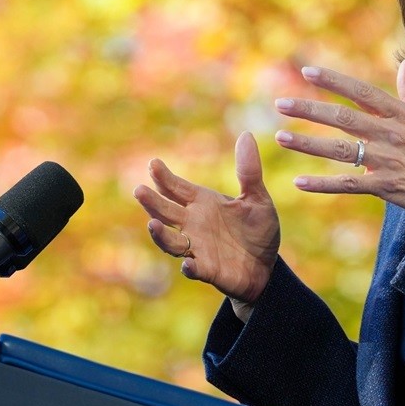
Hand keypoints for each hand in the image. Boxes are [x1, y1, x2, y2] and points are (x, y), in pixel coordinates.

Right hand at [134, 131, 279, 316]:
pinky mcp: (208, 270)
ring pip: (171, 241)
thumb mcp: (258, 198)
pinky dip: (190, 267)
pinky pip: (194, 269)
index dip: (164, 177)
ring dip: (161, 235)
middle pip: (166, 212)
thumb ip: (249, 171)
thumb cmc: (257, 231)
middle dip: (152, 202)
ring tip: (152, 224)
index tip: (154, 163)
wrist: (266, 266)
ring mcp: (198, 248)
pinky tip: (188, 264)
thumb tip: (246, 134)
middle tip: (139, 190)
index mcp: (204, 203)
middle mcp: (194, 224)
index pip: (178, 188)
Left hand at [274, 58, 404, 218]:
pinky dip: (323, 184)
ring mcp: (387, 160)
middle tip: (281, 104)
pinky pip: (348, 184)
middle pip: (343, 118)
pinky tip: (300, 182)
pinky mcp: (386, 186)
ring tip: (281, 137)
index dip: (334, 81)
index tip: (307, 72)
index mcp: (400, 114)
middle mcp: (390, 134)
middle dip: (310, 110)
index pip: (361, 92)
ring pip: (340, 150)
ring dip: (308, 144)